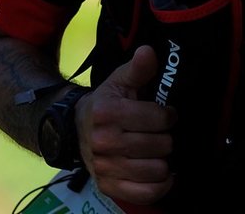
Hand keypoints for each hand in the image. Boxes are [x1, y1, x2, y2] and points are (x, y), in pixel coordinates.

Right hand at [76, 44, 176, 205]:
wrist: (76, 128)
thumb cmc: (106, 102)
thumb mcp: (119, 81)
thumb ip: (137, 68)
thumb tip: (148, 52)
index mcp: (108, 112)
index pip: (156, 118)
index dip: (168, 116)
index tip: (167, 114)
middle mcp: (104, 141)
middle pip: (159, 145)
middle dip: (167, 138)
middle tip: (163, 133)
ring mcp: (105, 166)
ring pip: (155, 170)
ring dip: (164, 161)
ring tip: (161, 152)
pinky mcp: (108, 186)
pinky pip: (145, 194)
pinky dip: (160, 186)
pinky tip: (163, 174)